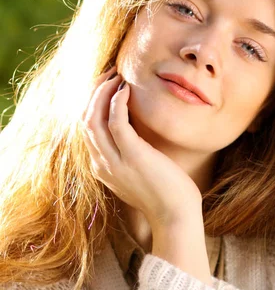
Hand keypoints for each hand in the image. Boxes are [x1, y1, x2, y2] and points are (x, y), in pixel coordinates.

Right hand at [81, 67, 202, 228]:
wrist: (175, 215)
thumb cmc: (164, 193)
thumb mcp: (138, 173)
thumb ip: (129, 155)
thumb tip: (133, 131)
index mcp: (101, 168)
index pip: (86, 130)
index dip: (91, 104)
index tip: (105, 86)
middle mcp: (102, 165)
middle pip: (84, 121)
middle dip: (93, 93)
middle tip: (108, 74)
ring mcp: (114, 162)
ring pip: (93, 119)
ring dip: (102, 93)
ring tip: (116, 76)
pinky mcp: (132, 156)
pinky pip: (116, 122)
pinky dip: (117, 102)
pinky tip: (125, 90)